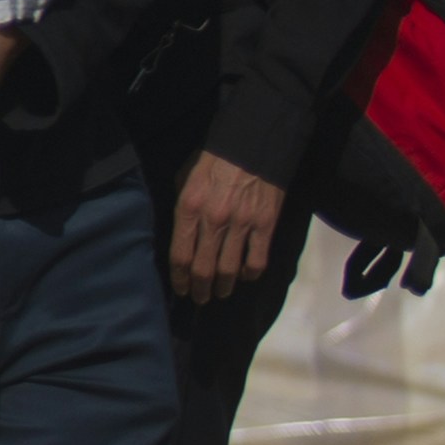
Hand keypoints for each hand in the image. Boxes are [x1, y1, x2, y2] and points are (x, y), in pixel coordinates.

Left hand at [164, 149, 284, 300]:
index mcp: (188, 208)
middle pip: (204, 268)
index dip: (179, 278)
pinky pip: (257, 260)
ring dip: (224, 287)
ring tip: (220, 293)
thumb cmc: (212, 162)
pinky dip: (250, 273)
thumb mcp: (184, 180)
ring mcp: (241, 224)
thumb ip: (182, 210)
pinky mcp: (265, 225)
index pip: (180, 255)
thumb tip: (181, 237)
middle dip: (200, 289)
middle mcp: (213, 220)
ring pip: (230, 269)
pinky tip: (245, 276)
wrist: (252, 146)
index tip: (180, 289)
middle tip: (199, 298)